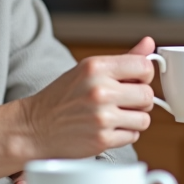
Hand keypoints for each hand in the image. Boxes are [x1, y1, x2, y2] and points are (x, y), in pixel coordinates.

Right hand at [13, 36, 156, 159]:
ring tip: (115, 116)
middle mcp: (99, 90)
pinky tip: (108, 129)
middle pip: (147, 95)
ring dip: (134, 119)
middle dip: (140, 100)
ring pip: (144, 118)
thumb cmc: (62, 97)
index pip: (144, 66)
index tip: (137, 81)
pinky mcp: (102, 140)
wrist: (34, 127)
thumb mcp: (88, 70)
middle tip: (125, 102)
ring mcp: (101, 117)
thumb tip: (149, 43)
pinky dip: (124, 134)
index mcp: (96, 67)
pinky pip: (133, 136)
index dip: (145, 75)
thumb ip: (124, 59)